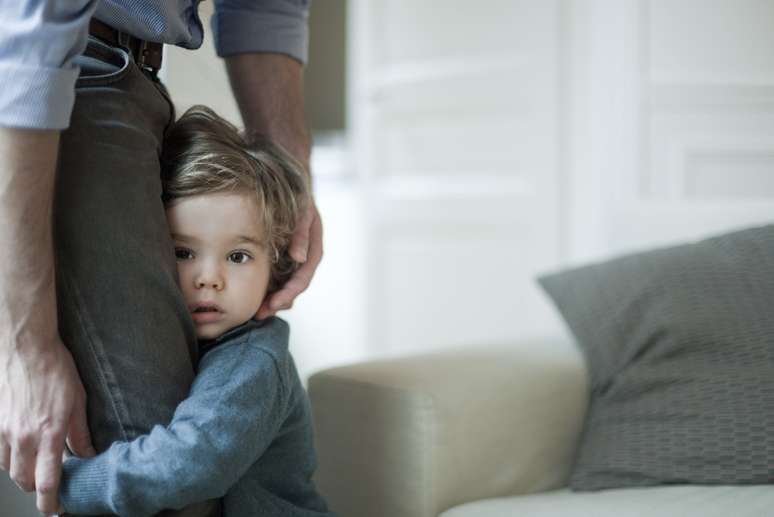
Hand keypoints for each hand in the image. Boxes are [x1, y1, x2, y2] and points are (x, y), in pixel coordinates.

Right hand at [0, 336, 94, 514]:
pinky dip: (9, 457)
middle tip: (50, 483)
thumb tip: (87, 455)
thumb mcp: (77, 402)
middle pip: (24, 481)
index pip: (48, 481)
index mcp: (49, 432)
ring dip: (23, 472)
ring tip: (36, 463)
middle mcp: (23, 436)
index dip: (51, 502)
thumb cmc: (55, 371)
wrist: (26, 348)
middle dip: (37, 487)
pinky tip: (21, 448)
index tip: (56, 509)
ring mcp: (4, 430)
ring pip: (9, 469)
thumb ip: (80, 434)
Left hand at [256, 199, 322, 318]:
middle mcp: (303, 261)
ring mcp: (292, 262)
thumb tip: (298, 258)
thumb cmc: (299, 198)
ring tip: (255, 312)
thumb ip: (301, 234)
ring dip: (271, 300)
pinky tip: (252, 295)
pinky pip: (275, 278)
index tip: (274, 304)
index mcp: (313, 252)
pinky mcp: (281, 260)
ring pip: (283, 287)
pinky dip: (266, 288)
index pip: (302, 279)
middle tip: (260, 314)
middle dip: (277, 303)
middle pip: (292, 289)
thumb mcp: (303, 212)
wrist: (293, 189)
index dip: (289, 294)